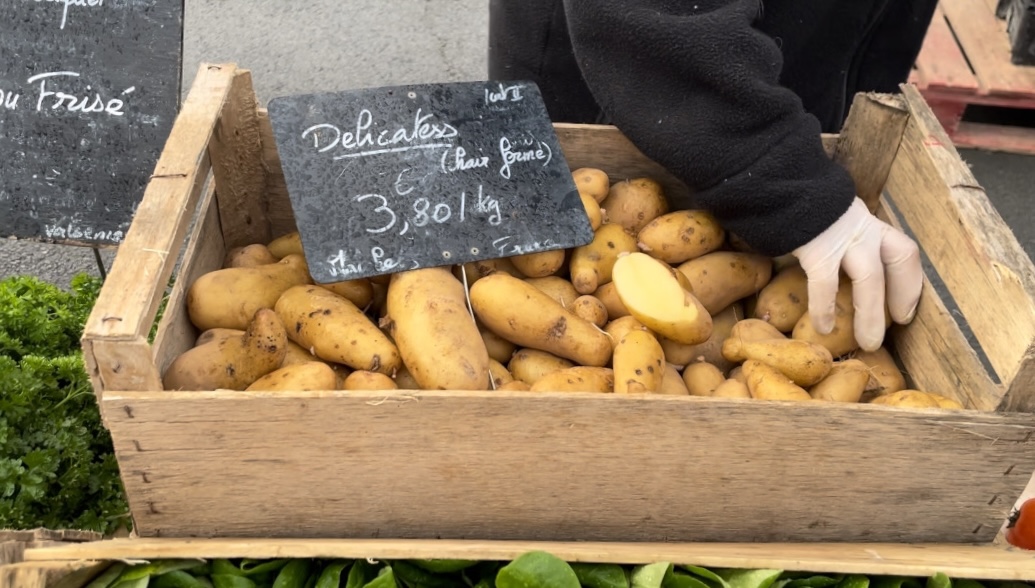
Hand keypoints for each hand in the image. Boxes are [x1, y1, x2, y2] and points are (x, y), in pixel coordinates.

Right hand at [791, 197, 922, 351]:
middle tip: (897, 325)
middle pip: (897, 262)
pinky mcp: (817, 248)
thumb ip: (837, 238)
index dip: (910, 282)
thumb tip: (834, 267)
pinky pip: (826, 285)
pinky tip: (823, 327)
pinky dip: (825, 308)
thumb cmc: (795, 207)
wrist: (774, 183)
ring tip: (868, 343)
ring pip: (870, 279)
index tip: (906, 310)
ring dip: (871, 314)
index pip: (903, 251)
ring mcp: (842, 238)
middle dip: (902, 297)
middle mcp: (862, 229)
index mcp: (867, 223)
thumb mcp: (828, 219)